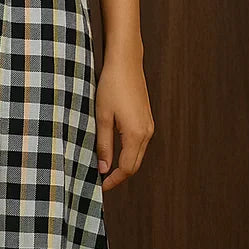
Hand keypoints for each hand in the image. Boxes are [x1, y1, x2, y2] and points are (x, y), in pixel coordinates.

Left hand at [95, 52, 154, 191]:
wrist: (125, 62)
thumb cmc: (111, 86)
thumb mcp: (102, 117)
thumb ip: (103, 145)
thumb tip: (103, 168)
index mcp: (136, 134)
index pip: (127, 168)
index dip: (113, 180)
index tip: (99, 186)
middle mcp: (147, 132)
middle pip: (135, 164)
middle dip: (119, 176)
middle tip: (101, 181)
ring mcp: (148, 125)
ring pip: (137, 154)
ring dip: (123, 164)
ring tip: (105, 169)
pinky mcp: (146, 119)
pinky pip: (139, 143)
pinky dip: (128, 153)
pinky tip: (114, 152)